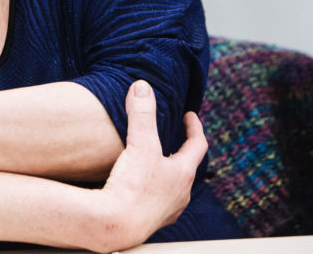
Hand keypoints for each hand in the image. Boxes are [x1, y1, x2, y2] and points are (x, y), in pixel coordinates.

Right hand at [93, 80, 205, 251]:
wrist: (115, 225)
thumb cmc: (132, 187)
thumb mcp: (139, 144)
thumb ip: (141, 114)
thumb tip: (142, 86)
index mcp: (183, 173)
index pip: (197, 145)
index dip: (194, 127)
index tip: (190, 115)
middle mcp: (180, 194)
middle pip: (187, 167)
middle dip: (180, 150)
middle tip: (172, 138)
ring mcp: (167, 210)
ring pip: (173, 187)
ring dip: (167, 173)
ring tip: (155, 163)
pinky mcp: (151, 220)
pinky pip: (157, 202)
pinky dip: (153, 190)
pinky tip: (140, 188)